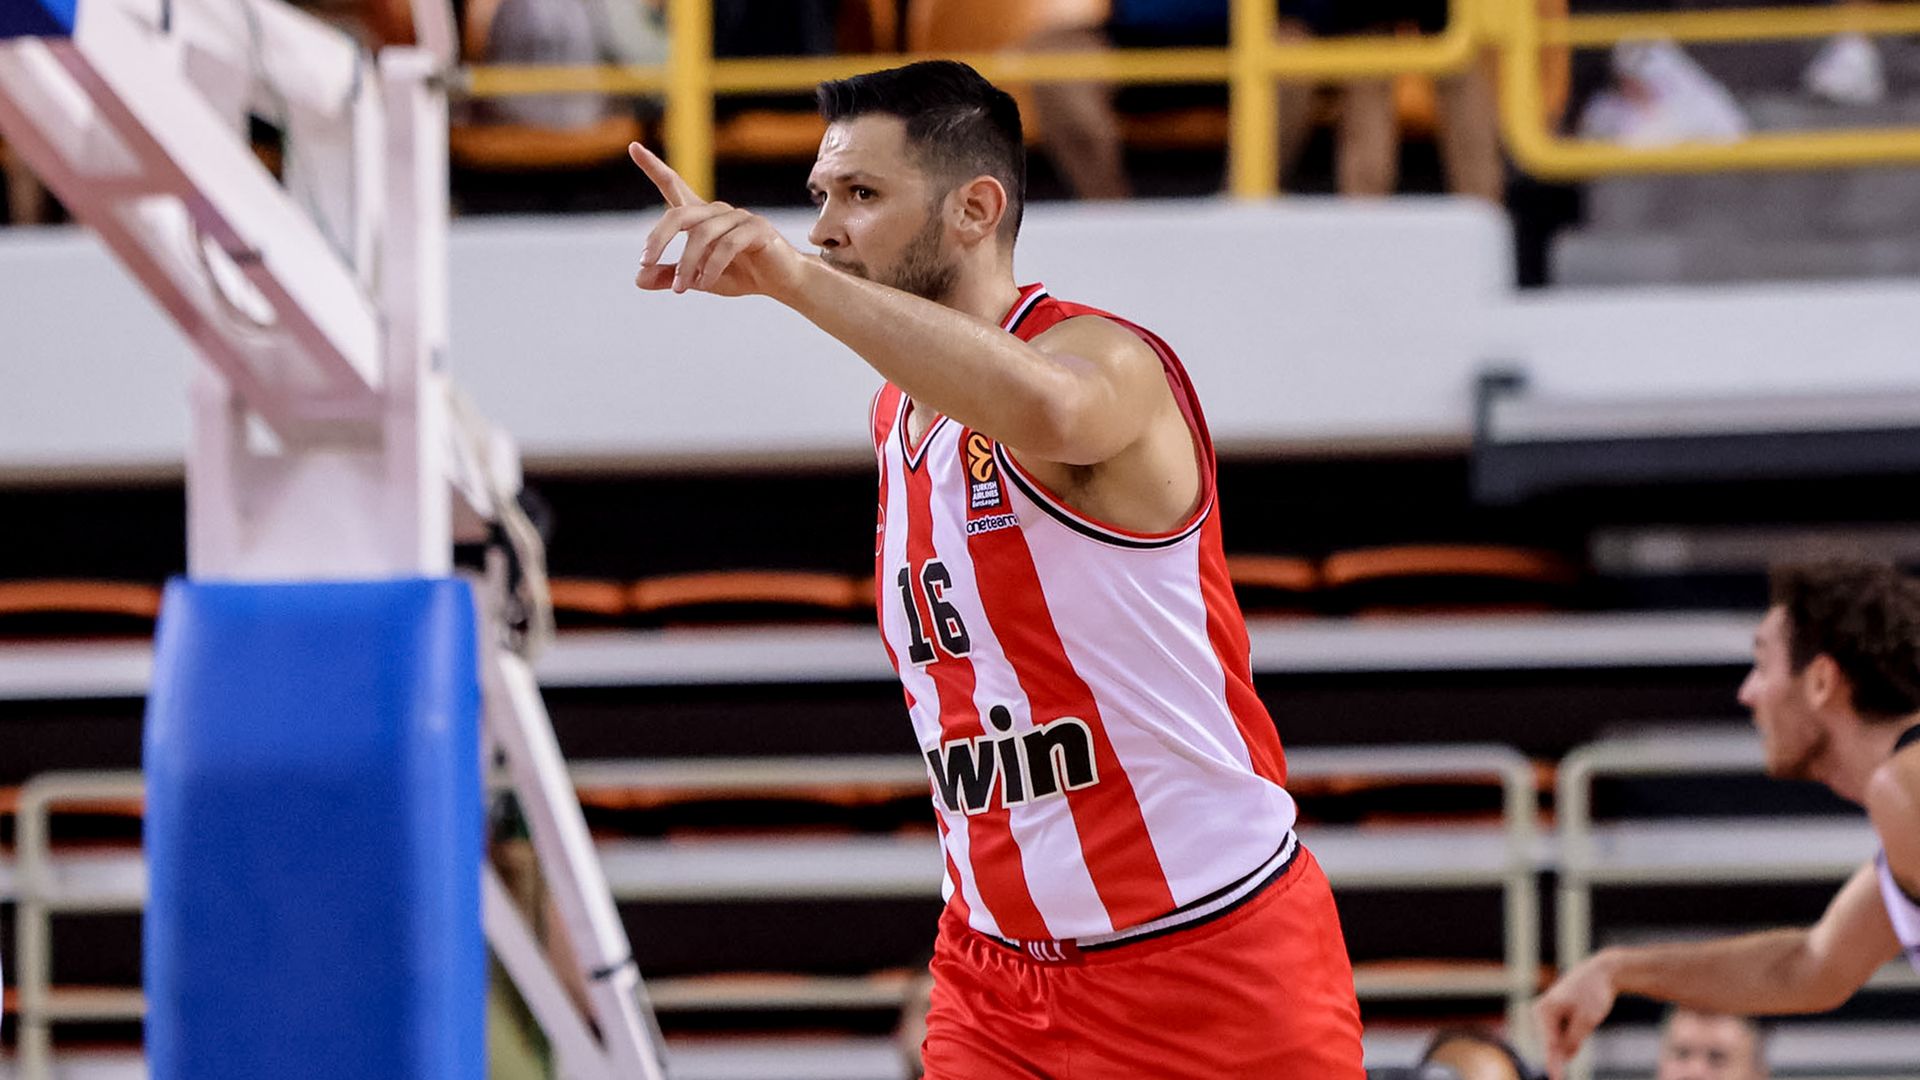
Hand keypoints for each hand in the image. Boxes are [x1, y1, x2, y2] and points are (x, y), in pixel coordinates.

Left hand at [628, 142, 807, 299]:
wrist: (781, 282)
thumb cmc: (741, 274)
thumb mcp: (700, 278)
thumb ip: (671, 276)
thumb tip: (638, 279)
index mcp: (702, 217)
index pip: (674, 185)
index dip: (653, 167)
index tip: (633, 147)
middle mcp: (717, 211)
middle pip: (678, 214)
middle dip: (658, 238)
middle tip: (645, 263)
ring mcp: (739, 217)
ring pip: (701, 235)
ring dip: (687, 264)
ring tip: (682, 288)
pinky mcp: (757, 229)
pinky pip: (727, 245)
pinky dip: (712, 266)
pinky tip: (705, 283)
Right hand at [1532, 953, 1618, 1079]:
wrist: (1600, 972)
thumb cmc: (1592, 993)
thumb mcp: (1587, 1020)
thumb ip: (1574, 1040)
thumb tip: (1564, 1056)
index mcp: (1543, 1012)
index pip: (1549, 1046)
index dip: (1554, 1066)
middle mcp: (1540, 1012)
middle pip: (1554, 1043)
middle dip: (1569, 1045)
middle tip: (1585, 1022)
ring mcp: (1546, 1013)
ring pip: (1560, 1039)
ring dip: (1574, 1036)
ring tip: (1585, 1013)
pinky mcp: (1554, 1015)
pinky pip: (1564, 1034)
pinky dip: (1574, 1032)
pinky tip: (1582, 1014)